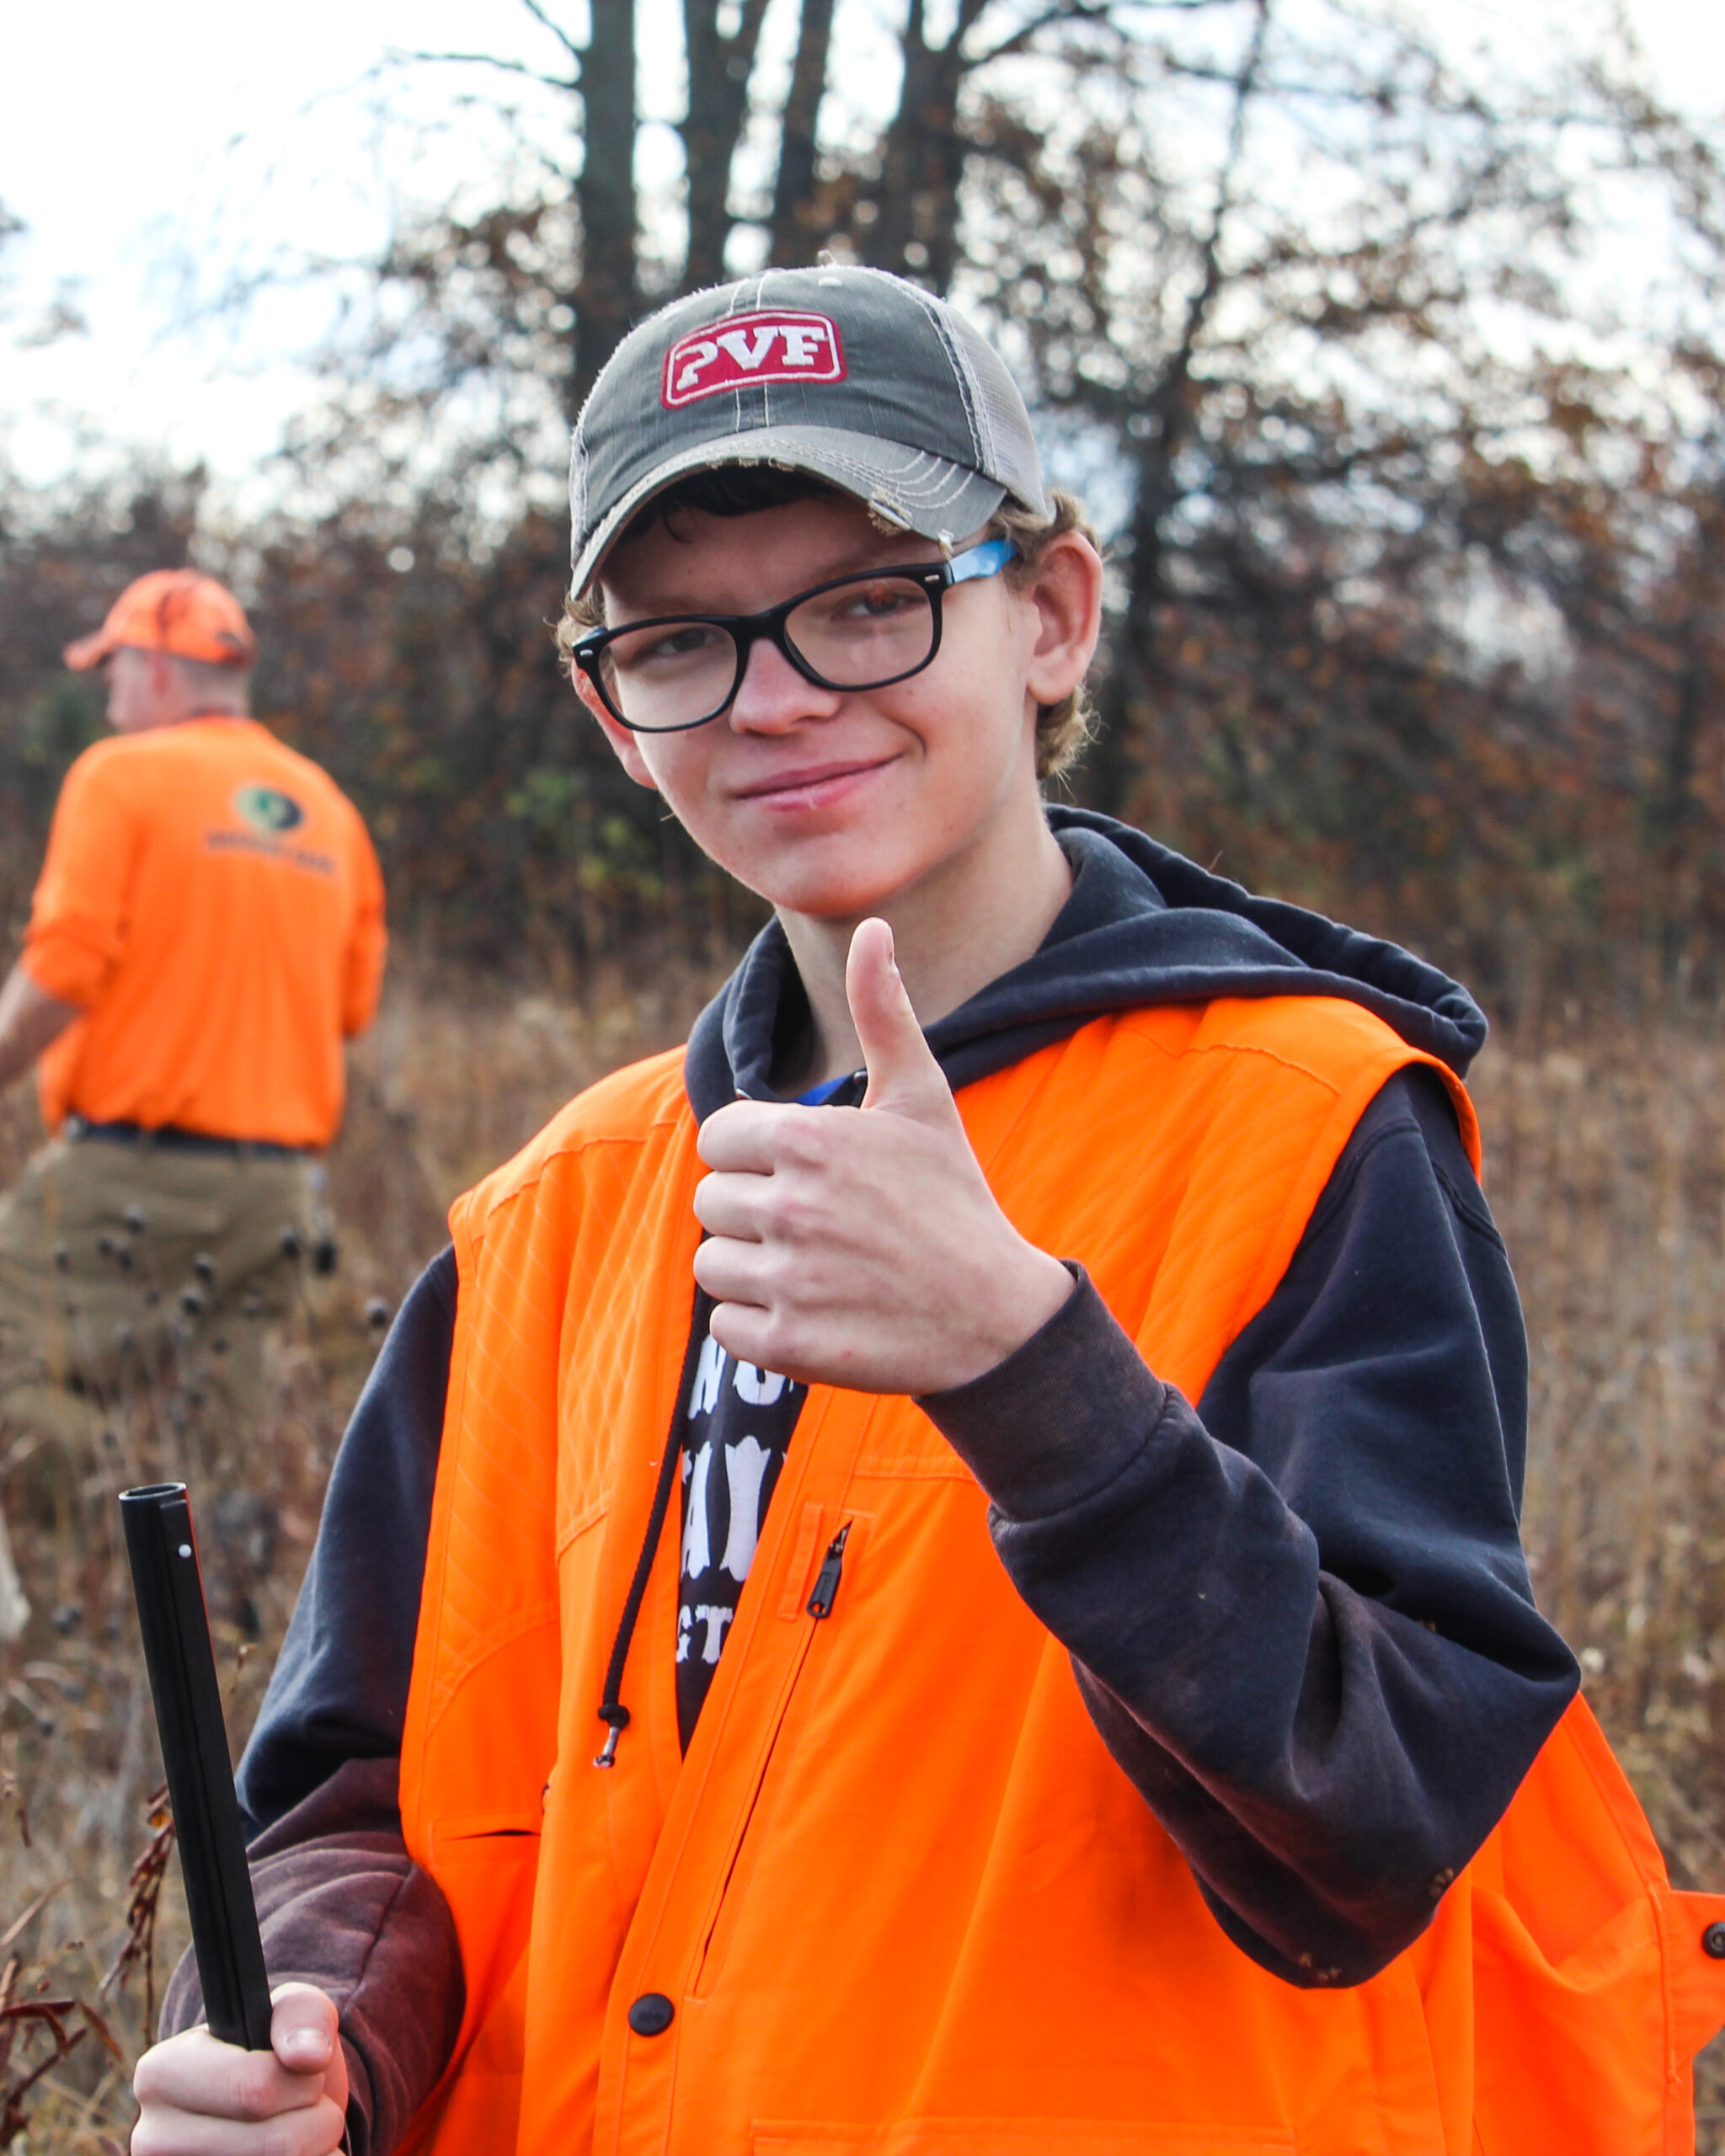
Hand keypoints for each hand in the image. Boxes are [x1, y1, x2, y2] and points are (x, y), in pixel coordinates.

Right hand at [132, 1983, 348, 2155]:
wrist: (268, 2112)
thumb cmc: (277, 2056)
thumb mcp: (291, 2014)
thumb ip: (303, 2016)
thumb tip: (309, 2055)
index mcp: (161, 2073)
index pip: (256, 2088)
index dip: (304, 2083)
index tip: (307, 2072)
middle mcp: (152, 2137)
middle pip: (277, 2145)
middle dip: (320, 2122)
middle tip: (316, 2109)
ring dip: (318, 2153)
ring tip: (307, 2135)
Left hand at [693, 918, 1072, 1393]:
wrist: (995, 1318)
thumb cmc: (952, 1200)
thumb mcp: (921, 1098)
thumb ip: (883, 1011)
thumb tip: (872, 926)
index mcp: (809, 1139)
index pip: (719, 1139)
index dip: (756, 1155)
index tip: (807, 1174)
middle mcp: (791, 1206)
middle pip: (711, 1201)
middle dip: (755, 1212)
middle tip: (822, 1227)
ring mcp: (787, 1278)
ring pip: (712, 1264)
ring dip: (753, 1269)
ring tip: (818, 1269)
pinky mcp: (785, 1344)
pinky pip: (724, 1326)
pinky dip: (759, 1324)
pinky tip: (815, 1312)